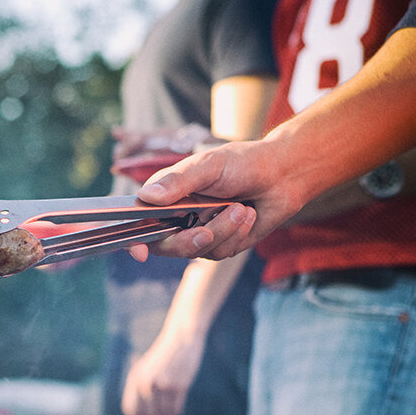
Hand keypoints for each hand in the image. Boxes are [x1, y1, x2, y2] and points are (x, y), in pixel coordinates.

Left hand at [120, 339, 200, 414]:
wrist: (180, 339)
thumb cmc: (165, 357)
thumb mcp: (147, 369)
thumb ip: (142, 389)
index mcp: (135, 378)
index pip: (129, 408)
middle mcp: (145, 383)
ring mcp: (162, 385)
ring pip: (162, 414)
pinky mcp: (178, 386)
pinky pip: (175, 410)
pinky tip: (178, 413)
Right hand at [129, 138, 306, 260]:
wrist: (283, 175)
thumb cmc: (243, 162)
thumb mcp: (209, 165)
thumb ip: (178, 181)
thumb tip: (147, 196)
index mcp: (166, 195)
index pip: (138, 221)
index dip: (132, 239)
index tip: (139, 251)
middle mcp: (177, 216)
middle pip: (164, 245)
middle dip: (187, 241)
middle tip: (206, 232)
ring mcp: (198, 231)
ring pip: (196, 250)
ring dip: (222, 232)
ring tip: (241, 208)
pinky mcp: (221, 244)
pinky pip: (220, 252)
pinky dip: (236, 235)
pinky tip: (249, 216)